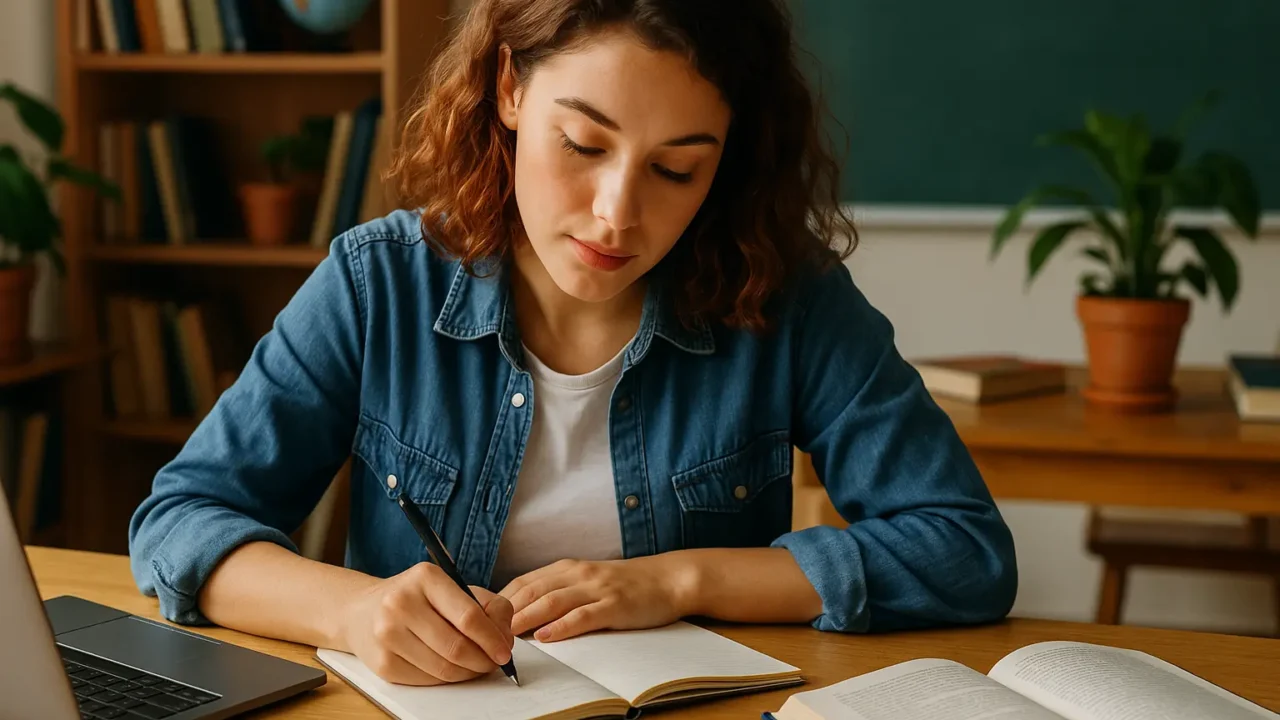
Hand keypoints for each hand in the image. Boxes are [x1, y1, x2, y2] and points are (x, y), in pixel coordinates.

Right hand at [335, 562, 514, 685]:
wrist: (361, 611)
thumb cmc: (416, 598)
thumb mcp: (451, 587)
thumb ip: (486, 605)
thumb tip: (504, 637)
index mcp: (425, 578)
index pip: (468, 617)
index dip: (492, 639)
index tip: (504, 651)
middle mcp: (401, 603)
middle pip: (457, 647)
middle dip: (484, 661)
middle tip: (493, 663)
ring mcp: (388, 634)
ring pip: (444, 669)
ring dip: (468, 673)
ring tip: (475, 666)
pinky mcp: (382, 663)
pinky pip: (427, 680)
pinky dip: (446, 679)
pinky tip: (451, 669)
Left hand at [498, 555, 696, 642]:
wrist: (668, 579)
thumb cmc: (625, 585)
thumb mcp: (586, 582)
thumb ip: (558, 592)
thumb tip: (521, 614)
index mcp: (566, 568)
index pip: (522, 583)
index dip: (498, 601)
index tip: (478, 619)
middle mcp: (577, 574)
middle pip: (531, 591)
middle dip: (505, 613)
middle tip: (483, 632)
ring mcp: (596, 588)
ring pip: (552, 601)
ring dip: (526, 619)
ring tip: (505, 635)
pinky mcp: (614, 604)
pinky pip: (584, 615)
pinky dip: (563, 626)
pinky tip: (547, 636)